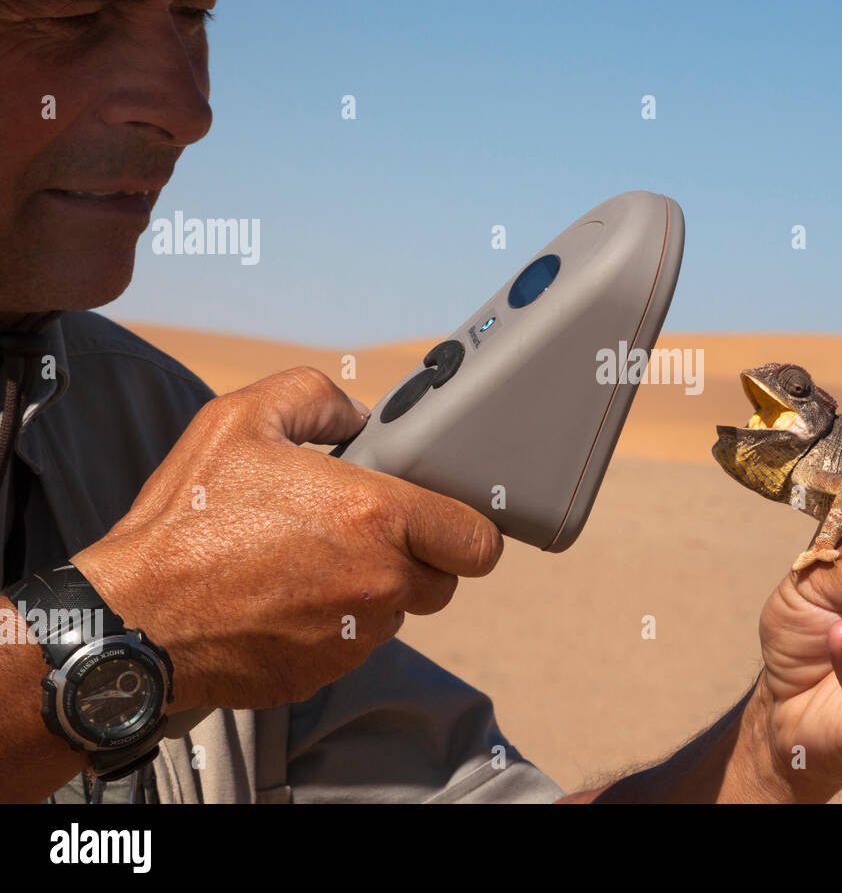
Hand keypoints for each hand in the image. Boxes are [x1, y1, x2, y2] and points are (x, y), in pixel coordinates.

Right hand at [71, 366, 502, 713]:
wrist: (132, 618)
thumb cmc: (187, 519)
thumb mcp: (242, 420)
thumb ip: (316, 399)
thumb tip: (360, 415)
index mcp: (376, 516)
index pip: (478, 540)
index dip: (465, 527)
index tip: (438, 516)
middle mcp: (380, 580)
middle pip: (443, 579)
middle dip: (417, 556)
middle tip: (364, 532)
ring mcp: (356, 635)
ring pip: (398, 611)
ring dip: (373, 589)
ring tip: (309, 561)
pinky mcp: (327, 672)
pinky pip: (355, 644)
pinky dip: (335, 624)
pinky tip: (285, 597)